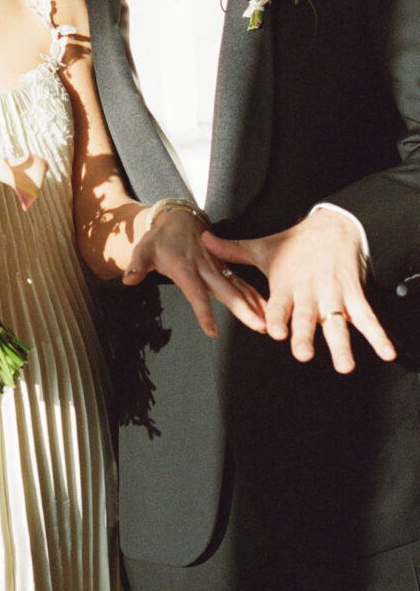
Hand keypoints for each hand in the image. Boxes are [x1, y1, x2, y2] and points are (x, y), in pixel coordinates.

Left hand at [123, 208, 266, 336]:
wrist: (178, 218)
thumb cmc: (159, 238)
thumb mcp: (144, 249)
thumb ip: (137, 265)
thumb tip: (128, 279)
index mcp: (185, 268)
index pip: (195, 293)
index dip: (203, 311)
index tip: (212, 330)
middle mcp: (205, 268)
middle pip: (226, 291)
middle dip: (243, 308)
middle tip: (259, 325)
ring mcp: (217, 267)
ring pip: (238, 287)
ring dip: (254, 304)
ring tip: (269, 322)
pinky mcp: (224, 267)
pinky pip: (241, 283)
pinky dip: (254, 295)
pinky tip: (267, 309)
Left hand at [202, 209, 396, 371]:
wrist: (334, 225)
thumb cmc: (294, 243)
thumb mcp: (263, 247)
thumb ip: (232, 251)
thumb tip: (204, 240)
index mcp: (286, 284)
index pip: (279, 305)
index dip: (277, 317)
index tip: (275, 332)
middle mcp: (309, 292)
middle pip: (306, 318)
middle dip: (305, 335)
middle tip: (302, 353)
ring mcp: (333, 295)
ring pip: (336, 323)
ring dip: (341, 343)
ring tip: (343, 365)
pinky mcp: (353, 295)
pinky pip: (367, 318)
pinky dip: (378, 335)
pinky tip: (386, 352)